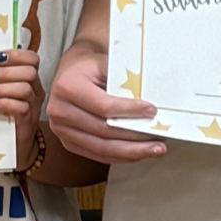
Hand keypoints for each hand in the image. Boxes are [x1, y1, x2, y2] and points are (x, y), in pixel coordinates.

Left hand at [0, 49, 39, 128]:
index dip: (15, 55)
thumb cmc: (5, 116)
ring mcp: (34, 107)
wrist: (12, 146)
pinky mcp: (28, 122)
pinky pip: (20, 108)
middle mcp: (36, 91)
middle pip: (29, 72)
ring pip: (24, 89)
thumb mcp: (2, 93)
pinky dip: (2, 103)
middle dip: (3, 72)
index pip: (32, 59)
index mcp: (30, 80)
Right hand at [45, 39, 165, 164]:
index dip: (130, 112)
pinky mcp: (68, 142)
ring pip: (102, 148)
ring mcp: (61, 130)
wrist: (68, 72)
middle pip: (104, 132)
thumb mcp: (104, 64)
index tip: (152, 112)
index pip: (104, 106)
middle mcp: (60, 111)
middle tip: (160, 140)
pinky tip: (138, 154)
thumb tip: (151, 104)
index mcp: (68, 87)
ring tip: (154, 150)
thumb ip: (122, 83)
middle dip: (135, 138)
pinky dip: (120, 156)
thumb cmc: (88, 67)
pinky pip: (97, 155)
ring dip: (131, 152)